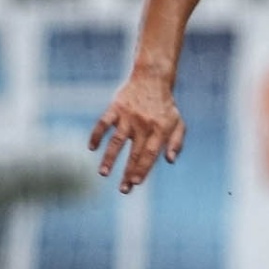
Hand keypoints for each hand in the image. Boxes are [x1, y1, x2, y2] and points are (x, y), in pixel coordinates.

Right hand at [89, 73, 185, 192]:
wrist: (153, 79)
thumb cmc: (166, 106)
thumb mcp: (177, 122)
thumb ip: (175, 142)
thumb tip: (169, 161)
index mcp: (160, 129)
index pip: (150, 154)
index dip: (143, 168)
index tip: (136, 183)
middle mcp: (144, 124)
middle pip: (134, 152)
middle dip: (128, 172)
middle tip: (123, 190)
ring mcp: (128, 116)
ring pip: (116, 140)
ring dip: (109, 158)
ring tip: (103, 173)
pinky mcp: (115, 108)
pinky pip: (103, 123)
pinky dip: (96, 135)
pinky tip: (91, 148)